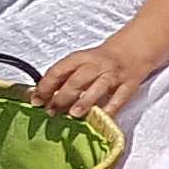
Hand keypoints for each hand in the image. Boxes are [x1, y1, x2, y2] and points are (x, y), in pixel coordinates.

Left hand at [35, 42, 151, 118]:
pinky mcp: (129, 85)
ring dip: (85, 101)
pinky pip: (119, 98)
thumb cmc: (100, 60)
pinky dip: (110, 109)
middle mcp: (97, 65)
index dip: (45, 86)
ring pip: (99, 87)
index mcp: (80, 58)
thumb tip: (38, 95)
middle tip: (52, 111)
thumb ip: (61, 77)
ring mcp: (114, 75)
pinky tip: (100, 118)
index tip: (36, 100)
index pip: (58, 71)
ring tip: (74, 114)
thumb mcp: (79, 62)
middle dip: (62, 96)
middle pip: (77, 80)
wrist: (132, 50)